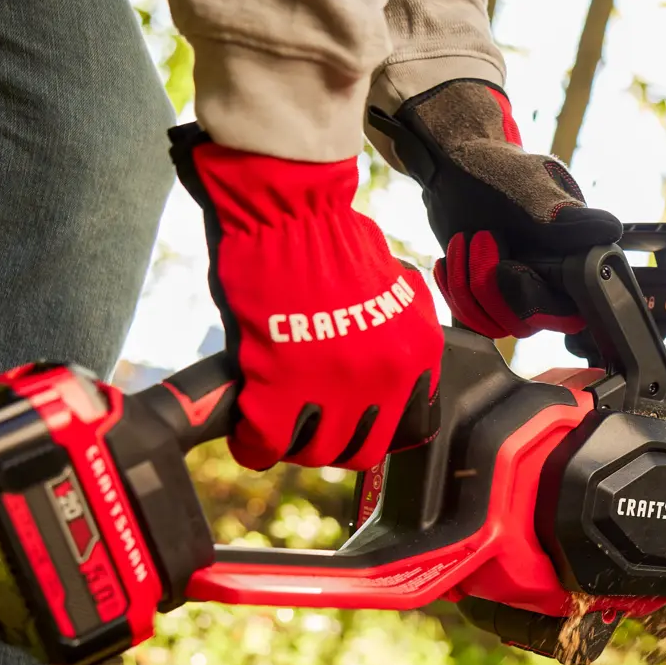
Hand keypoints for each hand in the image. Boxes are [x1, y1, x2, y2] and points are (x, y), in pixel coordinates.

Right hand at [170, 125, 440, 470]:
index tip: (356, 421)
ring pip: (314, 453)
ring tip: (279, 428)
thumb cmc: (335, 239)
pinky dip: (252, 444)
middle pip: (362, 449)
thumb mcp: (396, 291)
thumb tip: (390, 362)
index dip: (375, 426)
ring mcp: (334, 389)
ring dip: (294, 445)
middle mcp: (385, 380)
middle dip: (335, 443)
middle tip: (313, 426)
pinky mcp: (279, 388)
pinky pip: (264, 442)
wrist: (293, 212)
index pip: (407, 426)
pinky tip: (248, 434)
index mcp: (417, 357)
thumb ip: (401, 334)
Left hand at [374, 80, 620, 337]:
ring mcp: (520, 290)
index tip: (506, 263)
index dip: (531, 297)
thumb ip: (567, 220)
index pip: (566, 312)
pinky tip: (451, 259)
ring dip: (466, 283)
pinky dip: (454, 289)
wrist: (455, 165)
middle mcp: (552, 281)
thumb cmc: (496, 171)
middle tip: (479, 237)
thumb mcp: (531, 193)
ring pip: (495, 324)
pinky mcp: (489, 296)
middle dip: (489, 285)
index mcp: (575, 259)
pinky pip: (474, 320)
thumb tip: (610, 230)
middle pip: (525, 323)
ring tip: (465, 239)